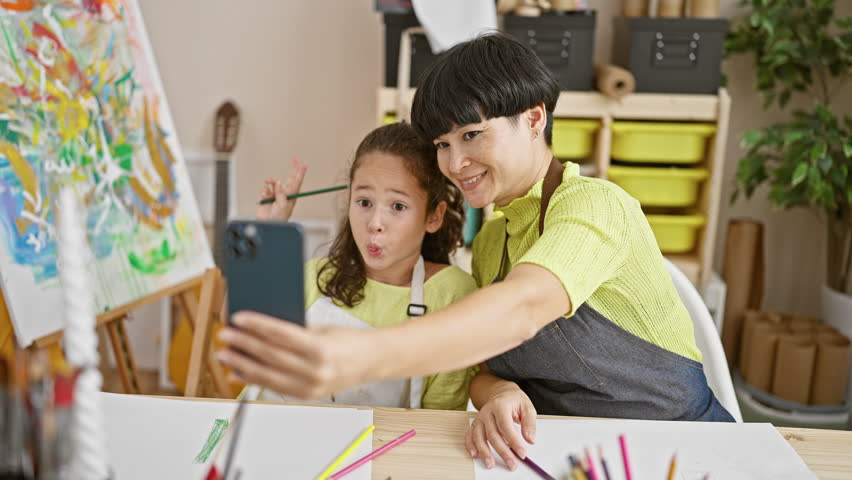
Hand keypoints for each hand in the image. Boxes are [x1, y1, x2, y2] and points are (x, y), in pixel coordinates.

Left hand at [216, 311, 372, 398]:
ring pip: (268, 375)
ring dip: (243, 364)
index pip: (281, 335)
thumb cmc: (348, 341)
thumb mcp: (322, 330)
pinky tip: (238, 372)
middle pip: (271, 355)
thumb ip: (294, 331)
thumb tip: (260, 329)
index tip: (238, 318)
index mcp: (320, 348)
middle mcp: (315, 370)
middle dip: (244, 344)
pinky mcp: (306, 395)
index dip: (257, 325)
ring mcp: (310, 386)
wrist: (372, 361)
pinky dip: (253, 380)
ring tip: (225, 354)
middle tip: (225, 335)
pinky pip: (274, 387)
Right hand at [256, 156, 307, 220]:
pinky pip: (265, 189)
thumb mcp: (282, 206)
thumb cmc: (278, 218)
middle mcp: (284, 193)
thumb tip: (279, 182)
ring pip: (274, 182)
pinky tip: (264, 199)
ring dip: (271, 182)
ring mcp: (275, 194)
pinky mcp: (266, 196)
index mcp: (291, 196)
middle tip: (296, 158)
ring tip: (268, 188)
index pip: (297, 182)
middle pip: (289, 178)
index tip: (304, 164)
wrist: (266, 224)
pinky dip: (264, 192)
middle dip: (293, 168)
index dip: (300, 173)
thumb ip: (281, 193)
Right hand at [466, 383, 536, 470]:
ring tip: (491, 463)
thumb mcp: (527, 407)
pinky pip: (470, 435)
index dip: (514, 441)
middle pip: (493, 434)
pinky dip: (471, 445)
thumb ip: (529, 423)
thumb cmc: (514, 400)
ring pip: (479, 436)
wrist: (502, 392)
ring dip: (484, 452)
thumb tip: (530, 439)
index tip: (522, 453)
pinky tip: (475, 454)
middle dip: (503, 451)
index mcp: (500, 405)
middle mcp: (487, 412)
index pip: (506, 426)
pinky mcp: (476, 423)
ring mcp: (480, 418)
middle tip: (512, 463)